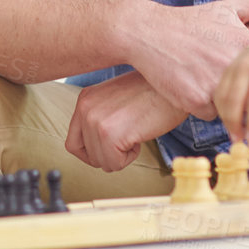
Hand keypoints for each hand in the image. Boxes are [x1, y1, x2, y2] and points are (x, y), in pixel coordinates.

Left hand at [64, 70, 189, 171]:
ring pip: (101, 162)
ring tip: (135, 133)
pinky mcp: (109, 134)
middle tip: (128, 137)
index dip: (93, 152)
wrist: (174, 84)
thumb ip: (101, 117)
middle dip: (110, 154)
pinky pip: (114, 164)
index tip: (112, 147)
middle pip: (87, 155)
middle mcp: (85, 108)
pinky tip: (140, 137)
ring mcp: (95, 121)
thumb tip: (95, 147)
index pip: (73, 143)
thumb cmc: (153, 92)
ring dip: (121, 155)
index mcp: (85, 99)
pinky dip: (130, 158)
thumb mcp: (116, 99)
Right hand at [124, 0, 248, 118]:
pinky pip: (210, 113)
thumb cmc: (190, 20)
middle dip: (241, 89)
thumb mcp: (227, 8)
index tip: (248, 71)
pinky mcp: (196, 100)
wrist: (148, 31)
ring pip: (232, 106)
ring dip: (222, 99)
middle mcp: (232, 66)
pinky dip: (202, 104)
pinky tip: (192, 85)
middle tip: (219, 76)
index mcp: (244, 45)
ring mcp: (215, 85)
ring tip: (206, 78)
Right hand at [212, 25, 248, 144]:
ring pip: (222, 96)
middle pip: (234, 100)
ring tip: (233, 133)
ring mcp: (233, 67)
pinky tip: (229, 118)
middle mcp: (245, 68)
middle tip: (238, 141)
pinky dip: (221, 107)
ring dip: (225, 117)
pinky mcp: (227, 68)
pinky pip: (219, 90)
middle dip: (234, 123)